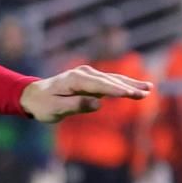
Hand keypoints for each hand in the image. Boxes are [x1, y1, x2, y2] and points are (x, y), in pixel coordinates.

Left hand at [20, 66, 151, 122]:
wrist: (33, 95)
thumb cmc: (42, 105)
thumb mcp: (55, 109)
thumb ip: (75, 106)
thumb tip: (98, 103)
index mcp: (75, 80)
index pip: (100, 85)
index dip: (116, 90)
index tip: (131, 94)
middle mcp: (83, 73)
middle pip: (110, 81)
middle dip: (128, 87)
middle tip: (146, 93)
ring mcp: (88, 74)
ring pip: (113, 79)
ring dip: (131, 84)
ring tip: (149, 89)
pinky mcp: (90, 79)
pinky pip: (110, 81)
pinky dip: (124, 84)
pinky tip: (138, 87)